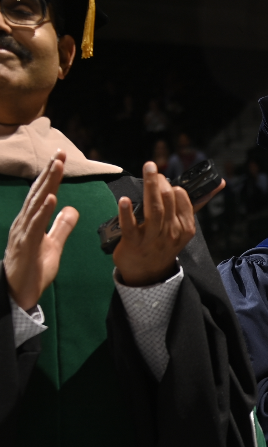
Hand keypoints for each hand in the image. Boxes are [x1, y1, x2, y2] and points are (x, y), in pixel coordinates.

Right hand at [3, 150, 77, 310]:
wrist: (19, 293)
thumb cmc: (33, 269)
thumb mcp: (53, 245)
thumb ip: (61, 227)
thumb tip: (71, 209)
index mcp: (31, 221)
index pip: (42, 194)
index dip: (51, 176)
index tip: (61, 158)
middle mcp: (24, 222)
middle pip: (38, 193)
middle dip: (49, 172)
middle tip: (60, 153)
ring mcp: (23, 233)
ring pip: (36, 204)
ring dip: (47, 184)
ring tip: (57, 167)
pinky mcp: (26, 245)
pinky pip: (36, 226)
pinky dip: (43, 211)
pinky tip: (51, 197)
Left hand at [112, 162, 194, 286]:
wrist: (149, 274)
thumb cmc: (165, 244)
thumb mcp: (184, 228)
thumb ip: (195, 205)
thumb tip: (219, 183)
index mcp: (185, 227)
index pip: (182, 198)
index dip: (172, 185)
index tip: (164, 179)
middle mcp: (171, 231)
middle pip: (167, 200)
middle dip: (160, 181)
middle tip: (151, 168)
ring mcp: (152, 238)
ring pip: (153, 208)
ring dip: (150, 186)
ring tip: (148, 169)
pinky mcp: (132, 242)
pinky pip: (130, 226)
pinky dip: (127, 212)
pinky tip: (124, 200)